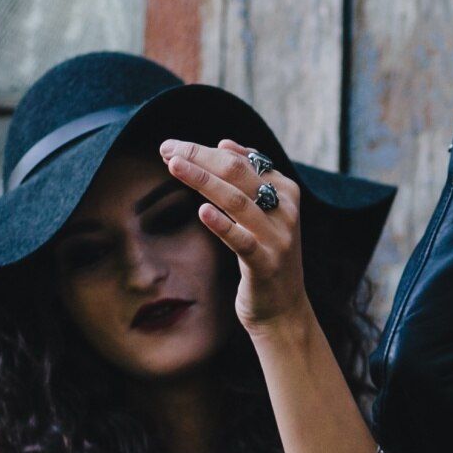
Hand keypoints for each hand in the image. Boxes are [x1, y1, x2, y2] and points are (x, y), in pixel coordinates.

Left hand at [161, 138, 307, 333]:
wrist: (284, 308)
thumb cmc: (267, 255)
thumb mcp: (265, 213)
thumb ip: (251, 178)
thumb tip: (225, 143)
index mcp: (286, 191)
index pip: (242, 160)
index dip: (205, 150)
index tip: (172, 146)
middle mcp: (286, 210)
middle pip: (238, 172)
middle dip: (199, 156)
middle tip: (166, 148)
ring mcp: (277, 237)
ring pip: (237, 201)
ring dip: (202, 180)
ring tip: (173, 166)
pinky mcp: (266, 264)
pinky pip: (242, 241)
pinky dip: (222, 225)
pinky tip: (202, 212)